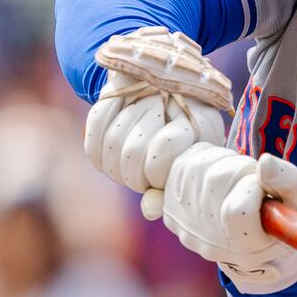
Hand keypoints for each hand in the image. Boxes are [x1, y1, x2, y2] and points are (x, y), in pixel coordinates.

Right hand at [84, 70, 226, 217]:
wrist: (172, 93)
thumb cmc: (184, 144)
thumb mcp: (184, 167)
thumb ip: (168, 189)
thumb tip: (150, 211)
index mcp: (201, 122)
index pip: (163, 152)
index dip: (155, 174)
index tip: (158, 178)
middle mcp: (172, 99)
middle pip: (133, 151)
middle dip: (132, 173)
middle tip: (140, 173)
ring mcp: (145, 89)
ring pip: (112, 141)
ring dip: (114, 160)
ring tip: (128, 160)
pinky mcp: (119, 85)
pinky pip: (96, 121)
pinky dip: (97, 140)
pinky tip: (108, 146)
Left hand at [163, 146, 296, 293]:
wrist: (254, 243)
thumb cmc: (283, 216)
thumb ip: (290, 182)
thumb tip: (265, 162)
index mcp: (246, 248)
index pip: (237, 211)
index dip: (254, 188)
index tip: (263, 190)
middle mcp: (210, 243)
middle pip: (216, 180)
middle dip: (239, 168)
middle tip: (251, 179)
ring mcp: (187, 228)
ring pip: (196, 168)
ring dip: (221, 161)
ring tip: (236, 176)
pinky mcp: (171, 212)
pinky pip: (180, 166)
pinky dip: (201, 160)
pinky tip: (217, 173)